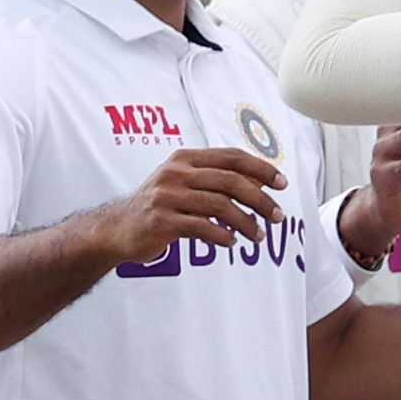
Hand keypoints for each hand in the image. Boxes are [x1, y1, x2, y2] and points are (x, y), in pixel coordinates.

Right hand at [93, 147, 283, 264]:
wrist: (117, 228)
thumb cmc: (160, 205)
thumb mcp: (186, 184)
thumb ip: (219, 179)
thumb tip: (262, 180)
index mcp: (185, 159)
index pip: (232, 157)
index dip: (261, 168)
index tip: (282, 183)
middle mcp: (175, 173)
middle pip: (231, 181)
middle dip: (261, 199)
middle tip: (277, 216)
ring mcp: (166, 196)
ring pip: (220, 205)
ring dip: (246, 223)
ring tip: (258, 236)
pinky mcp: (161, 221)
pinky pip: (203, 228)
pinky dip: (223, 236)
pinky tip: (231, 242)